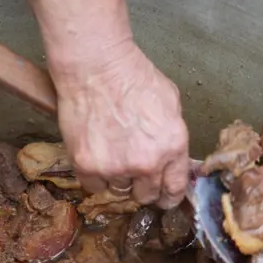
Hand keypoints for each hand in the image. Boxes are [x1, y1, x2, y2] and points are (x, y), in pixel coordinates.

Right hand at [52, 42, 189, 208]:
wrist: (95, 66)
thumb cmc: (133, 76)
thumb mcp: (171, 104)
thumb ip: (173, 137)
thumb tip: (173, 160)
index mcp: (173, 147)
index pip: (174, 190)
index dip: (168, 196)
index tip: (162, 196)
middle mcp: (147, 163)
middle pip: (146, 196)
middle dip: (142, 186)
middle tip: (132, 169)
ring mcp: (116, 167)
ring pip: (119, 192)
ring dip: (117, 179)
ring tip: (112, 153)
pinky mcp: (87, 166)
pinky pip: (94, 187)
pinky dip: (94, 176)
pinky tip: (96, 155)